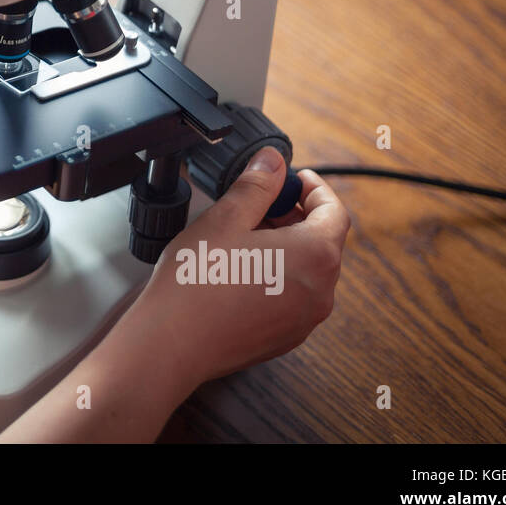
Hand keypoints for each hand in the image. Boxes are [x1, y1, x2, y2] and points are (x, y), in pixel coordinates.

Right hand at [0, 146, 349, 441]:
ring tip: (244, 234)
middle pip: (324, 241)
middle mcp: (320, 292)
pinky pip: (292, 297)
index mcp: (315, 255)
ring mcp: (304, 320)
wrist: (171, 343)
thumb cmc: (195, 283)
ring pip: (308, 271)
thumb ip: (257, 184)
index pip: (334, 211)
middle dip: (296, 215)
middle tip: (261, 201)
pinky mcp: (284, 337)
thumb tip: (273, 161)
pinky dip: (277, 276)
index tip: (292, 178)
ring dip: (286, 246)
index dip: (314, 188)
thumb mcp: (225, 218)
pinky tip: (239, 269)